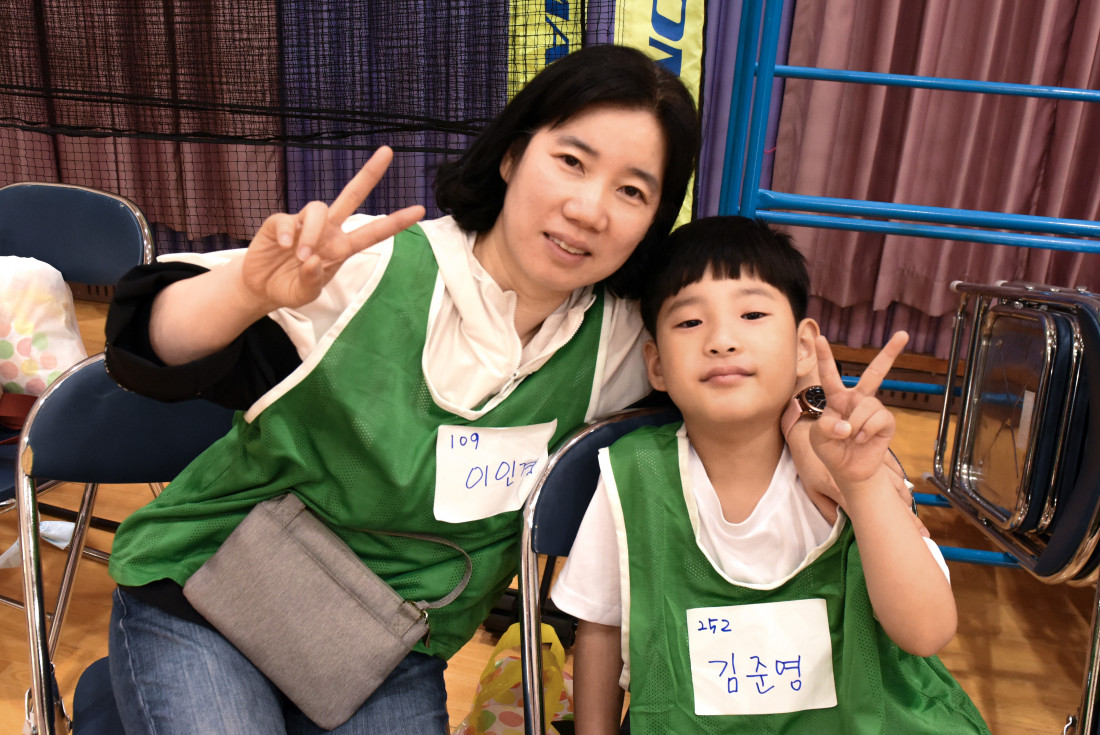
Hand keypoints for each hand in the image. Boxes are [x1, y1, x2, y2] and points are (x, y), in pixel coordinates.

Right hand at [239, 146, 425, 311]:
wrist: (261, 288)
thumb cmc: (290, 288)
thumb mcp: (306, 294)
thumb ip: (312, 281)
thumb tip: (313, 261)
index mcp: (342, 247)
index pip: (374, 232)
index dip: (396, 222)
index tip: (420, 209)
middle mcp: (327, 230)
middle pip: (351, 196)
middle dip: (370, 174)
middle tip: (388, 151)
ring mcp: (303, 224)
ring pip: (318, 208)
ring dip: (312, 232)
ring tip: (302, 255)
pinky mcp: (279, 223)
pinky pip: (286, 220)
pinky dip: (286, 233)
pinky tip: (284, 247)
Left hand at [809, 332, 908, 485]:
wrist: (848, 470)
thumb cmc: (831, 449)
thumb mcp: (818, 438)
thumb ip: (826, 427)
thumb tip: (848, 426)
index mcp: (837, 398)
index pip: (829, 375)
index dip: (824, 357)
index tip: (819, 338)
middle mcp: (857, 399)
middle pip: (874, 373)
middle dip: (890, 354)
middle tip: (903, 335)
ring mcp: (873, 410)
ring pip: (866, 406)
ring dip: (855, 425)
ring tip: (851, 438)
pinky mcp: (886, 422)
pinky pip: (877, 420)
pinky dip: (866, 432)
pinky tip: (862, 440)